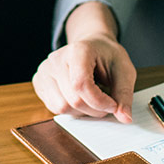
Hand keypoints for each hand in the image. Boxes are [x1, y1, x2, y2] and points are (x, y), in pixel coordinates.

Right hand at [32, 2, 137, 122]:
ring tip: (92, 99)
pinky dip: (70, 110)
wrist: (92, 45)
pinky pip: (53, 107)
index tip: (113, 105)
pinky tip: (79, 98)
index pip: (81, 85)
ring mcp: (44, 71)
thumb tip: (125, 118)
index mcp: (78, 50)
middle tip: (106, 103)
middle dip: (94, 109)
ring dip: (81, 111)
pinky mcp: (39, 82)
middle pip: (72, 100)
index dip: (99, 102)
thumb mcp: (124, 70)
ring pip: (61, 107)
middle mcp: (56, 59)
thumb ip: (124, 94)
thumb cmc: (107, 56)